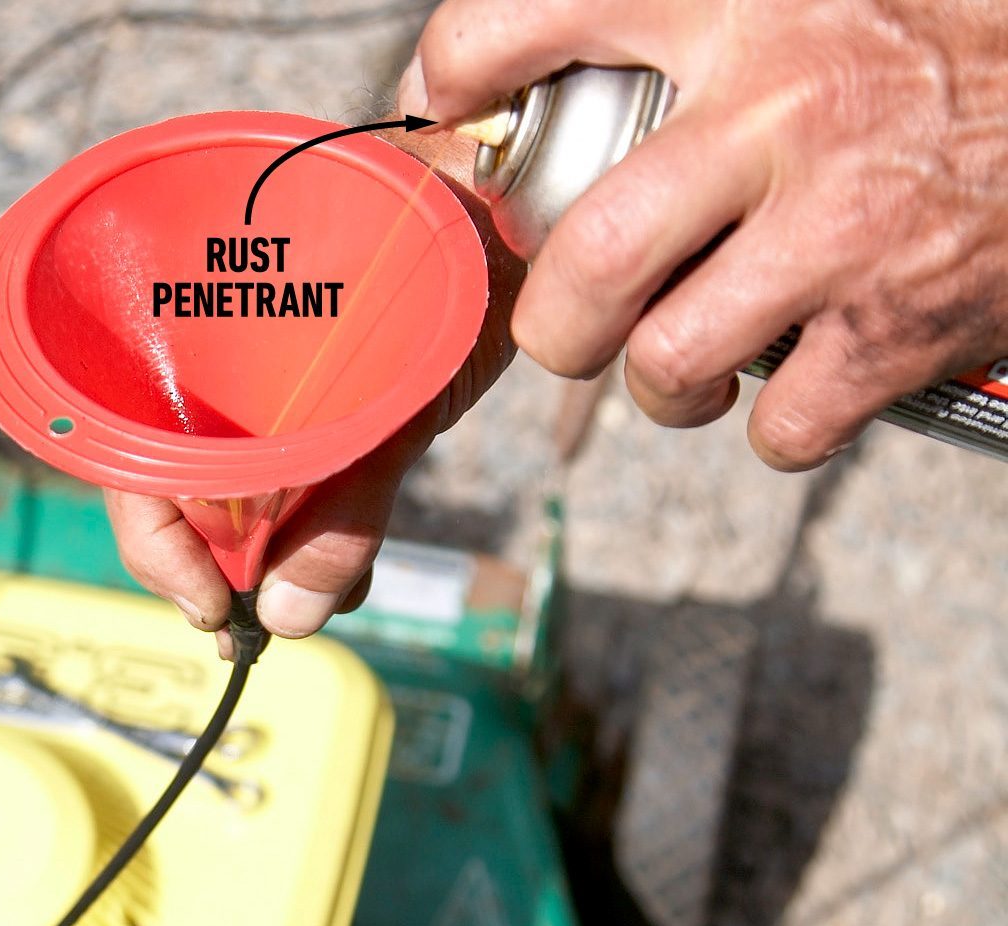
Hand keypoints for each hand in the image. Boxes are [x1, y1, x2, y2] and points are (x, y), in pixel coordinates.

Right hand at [106, 129, 523, 654]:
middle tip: (264, 621)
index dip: (156, 544)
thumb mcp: (397, 391)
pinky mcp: (320, 409)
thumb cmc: (447, 254)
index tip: (212, 610)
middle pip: (174, 490)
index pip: (130, 455)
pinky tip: (341, 570)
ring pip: (237, 500)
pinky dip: (314, 542)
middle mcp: (214, 363)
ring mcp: (265, 390)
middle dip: (218, 569)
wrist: (517, 201)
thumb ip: (347, 501)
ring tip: (323, 593)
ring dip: (273, 564)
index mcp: (190, 328)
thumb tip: (288, 618)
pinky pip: (297, 489)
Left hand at [399, 0, 1007, 468]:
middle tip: (570, 318)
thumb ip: (675, 17)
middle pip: (586, 256)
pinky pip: (781, 425)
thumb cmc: (929, 39)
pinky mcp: (899, 323)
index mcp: (737, 4)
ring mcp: (840, 228)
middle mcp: (777, 113)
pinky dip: (771, 426)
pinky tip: (794, 377)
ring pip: (667, 359)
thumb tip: (550, 55)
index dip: (456, 73)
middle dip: (554, 319)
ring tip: (682, 360)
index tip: (452, 115)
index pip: (530, 15)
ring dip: (657, 386)